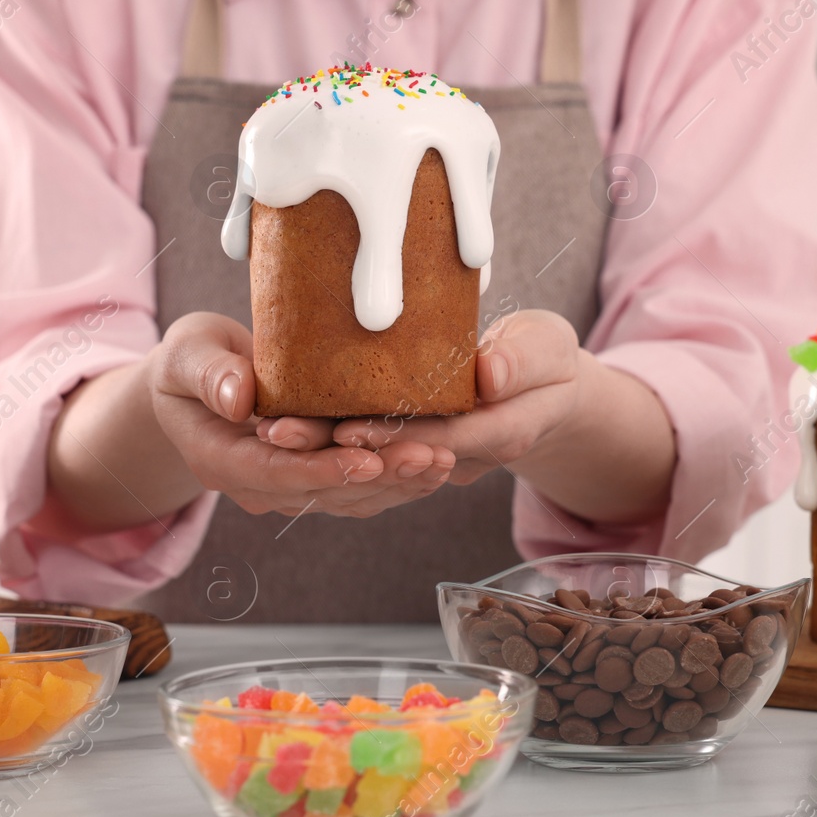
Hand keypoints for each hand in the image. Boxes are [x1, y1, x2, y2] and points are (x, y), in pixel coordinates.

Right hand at [147, 313, 455, 517]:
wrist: (197, 383)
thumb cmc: (191, 362)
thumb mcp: (187, 354)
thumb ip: (208, 373)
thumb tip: (238, 397)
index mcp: (222, 460)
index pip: (278, 474)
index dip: (325, 470)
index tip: (368, 459)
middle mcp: (259, 485)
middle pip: (326, 491)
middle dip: (382, 477)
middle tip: (431, 457)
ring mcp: (290, 486)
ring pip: (351, 496)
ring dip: (400, 482)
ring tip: (445, 461)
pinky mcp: (316, 476)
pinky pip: (361, 486)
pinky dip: (400, 477)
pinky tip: (438, 463)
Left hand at [258, 309, 583, 485]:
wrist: (544, 387)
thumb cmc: (545, 358)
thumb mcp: (548, 347)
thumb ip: (524, 361)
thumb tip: (490, 375)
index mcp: (500, 432)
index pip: (439, 440)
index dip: (391, 437)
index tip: (346, 427)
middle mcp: (462, 459)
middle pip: (392, 462)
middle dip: (334, 452)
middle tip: (280, 433)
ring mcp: (434, 463)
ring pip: (372, 469)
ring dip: (319, 455)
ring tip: (269, 432)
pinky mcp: (412, 454)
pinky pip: (368, 461)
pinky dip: (326, 448)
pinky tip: (284, 428)